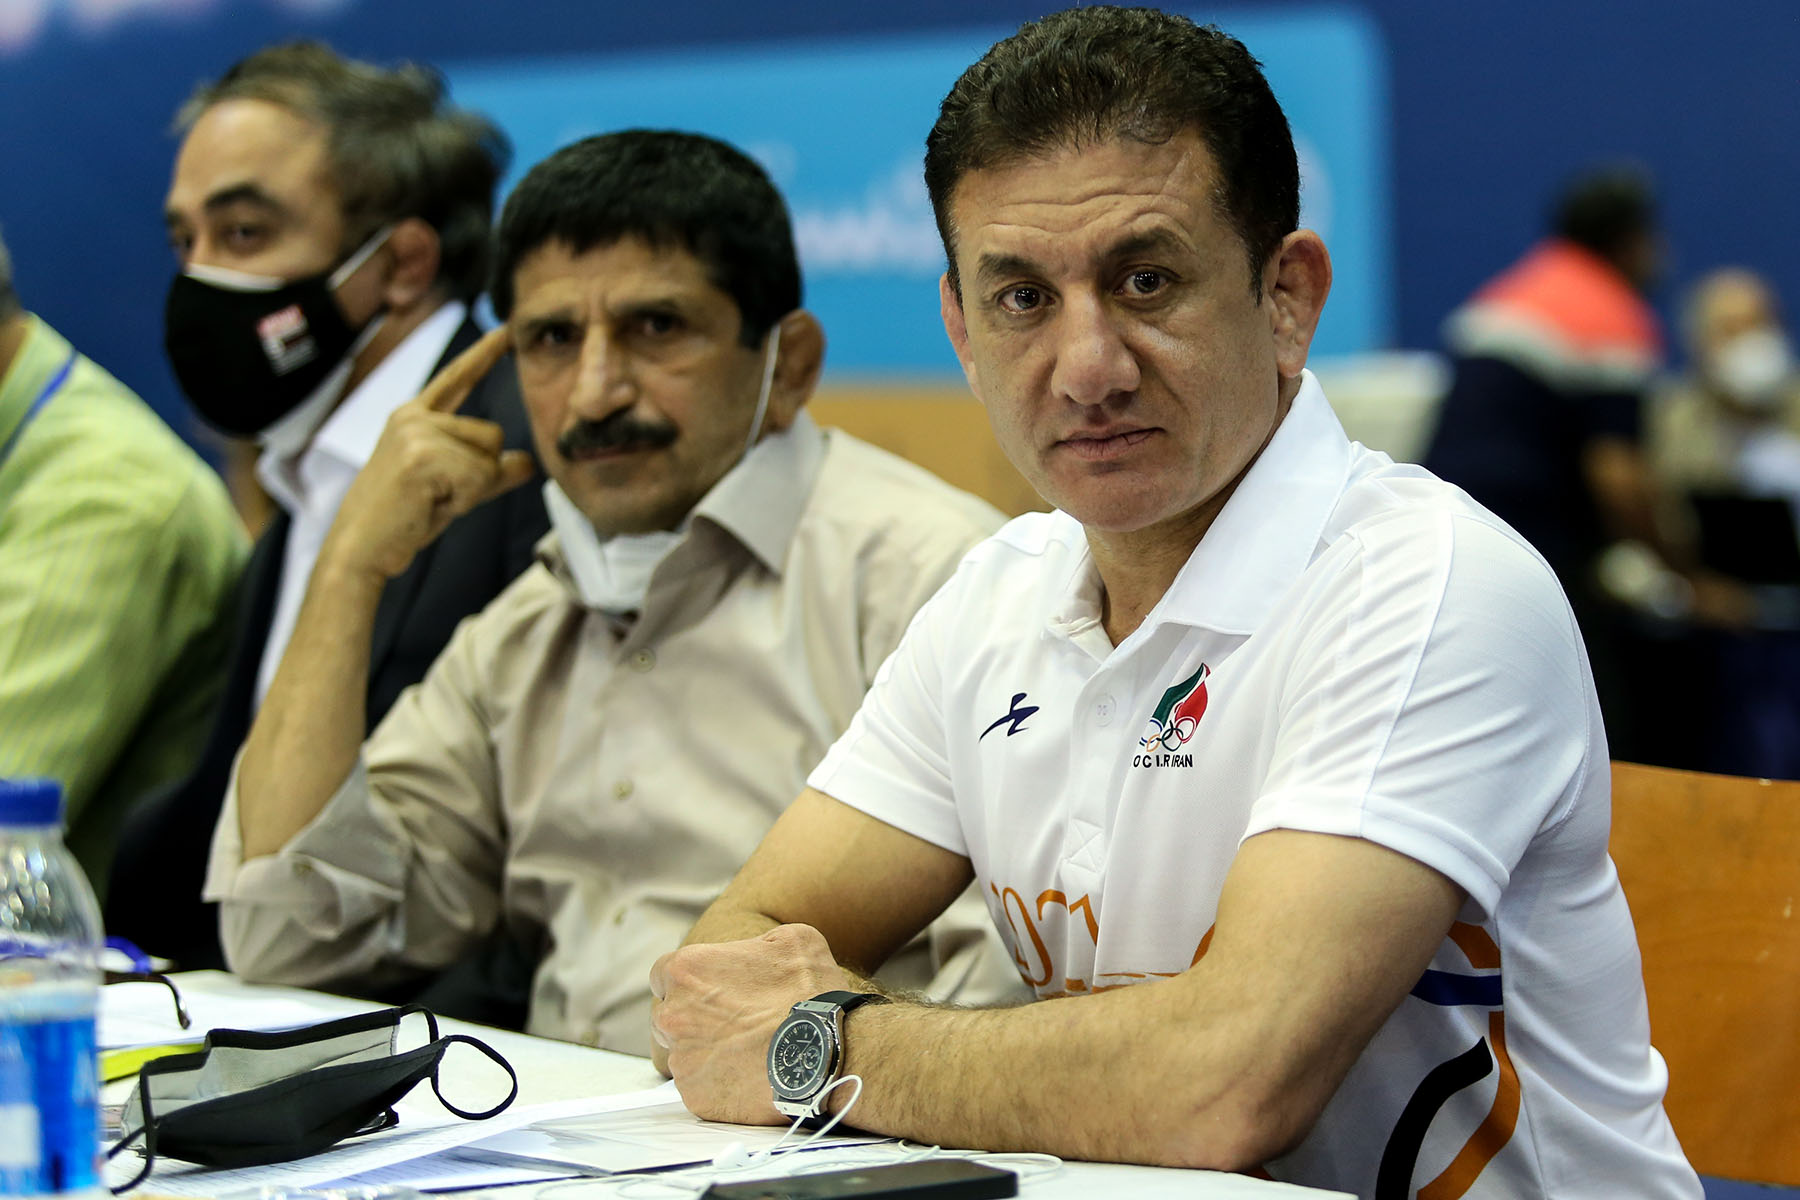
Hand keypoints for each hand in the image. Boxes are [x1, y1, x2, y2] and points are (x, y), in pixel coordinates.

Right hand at [319, 326, 535, 583]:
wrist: (361, 547)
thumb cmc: (402, 518)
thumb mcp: (452, 487)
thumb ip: (491, 472)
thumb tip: (529, 463)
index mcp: (414, 416)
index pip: (457, 378)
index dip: (484, 354)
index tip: (506, 331)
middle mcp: (414, 416)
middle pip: (492, 435)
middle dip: (482, 474)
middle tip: (440, 496)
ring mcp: (417, 434)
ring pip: (489, 457)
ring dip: (473, 489)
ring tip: (433, 499)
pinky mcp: (422, 457)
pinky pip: (479, 477)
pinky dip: (465, 500)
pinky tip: (430, 505)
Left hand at [650, 924, 855, 1124]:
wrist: (825, 1052)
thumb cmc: (809, 991)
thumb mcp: (792, 939)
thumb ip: (755, 942)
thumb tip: (753, 953)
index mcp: (686, 970)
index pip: (663, 974)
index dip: (688, 982)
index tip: (711, 990)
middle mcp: (672, 1015)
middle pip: (667, 1015)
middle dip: (692, 1018)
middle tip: (732, 1022)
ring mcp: (682, 1060)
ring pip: (683, 1054)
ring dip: (705, 1051)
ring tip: (745, 1050)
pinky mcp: (695, 1097)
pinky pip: (699, 1087)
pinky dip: (719, 1083)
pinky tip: (749, 1074)